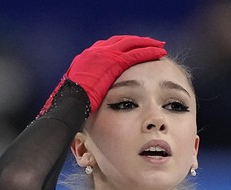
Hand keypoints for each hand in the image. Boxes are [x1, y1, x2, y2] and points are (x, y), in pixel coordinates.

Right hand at [40, 35, 166, 114]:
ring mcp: (105, 55)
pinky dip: (147, 51)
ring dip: (146, 45)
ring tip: (159, 47)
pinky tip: (158, 52)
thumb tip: (93, 104)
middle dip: (136, 44)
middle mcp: (96, 53)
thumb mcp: (82, 96)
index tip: (134, 51)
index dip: (124, 50)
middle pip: (121, 43)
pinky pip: (134, 54)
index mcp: (89, 59)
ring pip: (130, 45)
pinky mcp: (114, 61)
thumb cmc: (75, 104)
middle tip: (151, 44)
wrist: (72, 100)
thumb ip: (90, 93)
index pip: (110, 50)